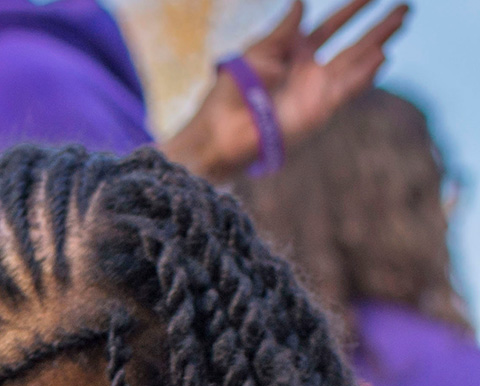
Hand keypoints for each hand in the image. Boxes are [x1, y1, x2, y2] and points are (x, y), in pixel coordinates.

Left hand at [248, 0, 404, 148]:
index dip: (352, 10)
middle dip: (379, 26)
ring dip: (379, 42)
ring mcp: (319, 89)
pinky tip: (382, 55)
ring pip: (357, 61)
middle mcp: (312, 69)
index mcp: (294, 53)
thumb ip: (284, 30)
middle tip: (405, 8)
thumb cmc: (234, 90)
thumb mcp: (259, 52)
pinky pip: (348, 87)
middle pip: (354, 43)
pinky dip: (365, 72)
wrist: (224, 129)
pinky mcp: (321, 108)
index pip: (330, 26)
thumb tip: (300, 1)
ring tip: (401, 22)